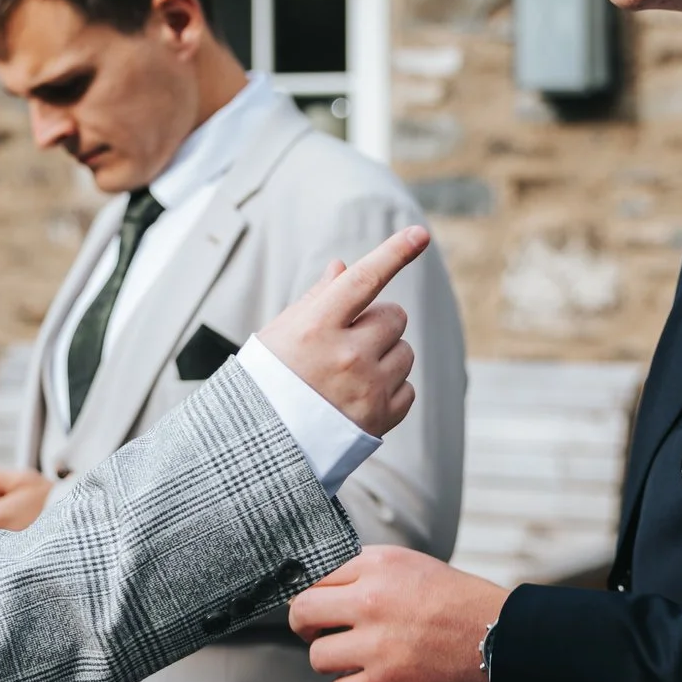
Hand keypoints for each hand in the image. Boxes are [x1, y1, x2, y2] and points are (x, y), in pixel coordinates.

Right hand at [254, 225, 428, 436]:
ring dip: (385, 356)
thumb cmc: (268, 381)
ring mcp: (367, 388)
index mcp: (316, 327)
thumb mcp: (280, 334)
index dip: (394, 253)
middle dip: (378, 323)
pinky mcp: (381, 417)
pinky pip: (407, 388)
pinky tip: (360, 397)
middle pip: (394, 316)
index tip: (419, 234)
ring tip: (350, 375)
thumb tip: (343, 268)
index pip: (363, 279)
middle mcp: (346, 356)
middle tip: (350, 340)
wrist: (263, 447)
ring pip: (405, 351)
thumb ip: (316, 299)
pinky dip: (389, 389)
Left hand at [289, 544, 508, 681]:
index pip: (315, 574)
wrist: (504, 643)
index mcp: (380, 564)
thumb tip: (319, 589)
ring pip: (317, 657)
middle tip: (321, 635)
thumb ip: (368, 574)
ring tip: (361, 660)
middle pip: (302, 611)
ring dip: (335, 662)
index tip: (318, 609)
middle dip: (305, 627)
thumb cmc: (462, 607)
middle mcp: (373, 599)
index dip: (313, 595)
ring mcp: (378, 643)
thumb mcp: (414, 569)